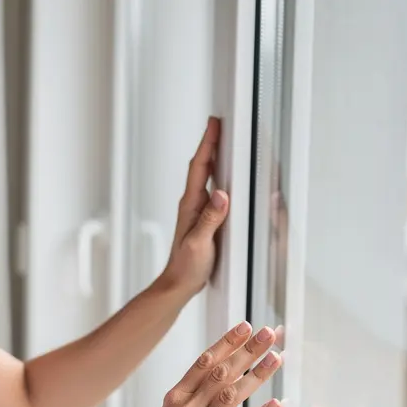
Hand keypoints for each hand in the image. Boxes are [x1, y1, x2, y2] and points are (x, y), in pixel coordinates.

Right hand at [128, 322, 282, 406]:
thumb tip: (226, 388)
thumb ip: (196, 400)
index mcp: (176, 397)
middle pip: (221, 372)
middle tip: (269, 333)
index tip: (246, 326)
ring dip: (257, 375)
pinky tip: (276, 404)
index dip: (227, 342)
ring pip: (231, 395)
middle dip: (247, 351)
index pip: (205, 362)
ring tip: (276, 358)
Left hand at [161, 117, 227, 294]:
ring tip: (224, 140)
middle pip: (203, 166)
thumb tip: (223, 195)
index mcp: (191, 205)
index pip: (199, 167)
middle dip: (211, 143)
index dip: (207, 144)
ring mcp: (198, 210)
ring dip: (215, 157)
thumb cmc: (186, 267)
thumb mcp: (199, 243)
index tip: (214, 124)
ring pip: (207, 176)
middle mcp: (193, 203)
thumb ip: (210, 219)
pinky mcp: (205, 218)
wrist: (179, 283)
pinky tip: (227, 175)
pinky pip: (213, 190)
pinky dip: (220, 176)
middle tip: (220, 123)